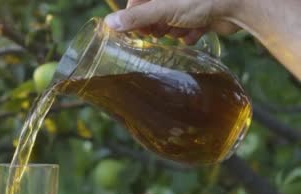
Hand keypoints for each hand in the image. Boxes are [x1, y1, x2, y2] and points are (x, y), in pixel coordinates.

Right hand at [105, 0, 240, 43]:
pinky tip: (197, 31)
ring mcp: (187, 4)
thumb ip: (137, 18)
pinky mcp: (201, 14)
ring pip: (169, 23)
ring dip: (174, 30)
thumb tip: (109, 23)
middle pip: (153, 14)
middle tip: (162, 30)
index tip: (138, 30)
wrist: (241, 4)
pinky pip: (186, 28)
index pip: (137, 3)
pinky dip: (190, 33)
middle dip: (158, 25)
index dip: (136, 18)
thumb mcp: (163, 8)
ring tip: (184, 28)